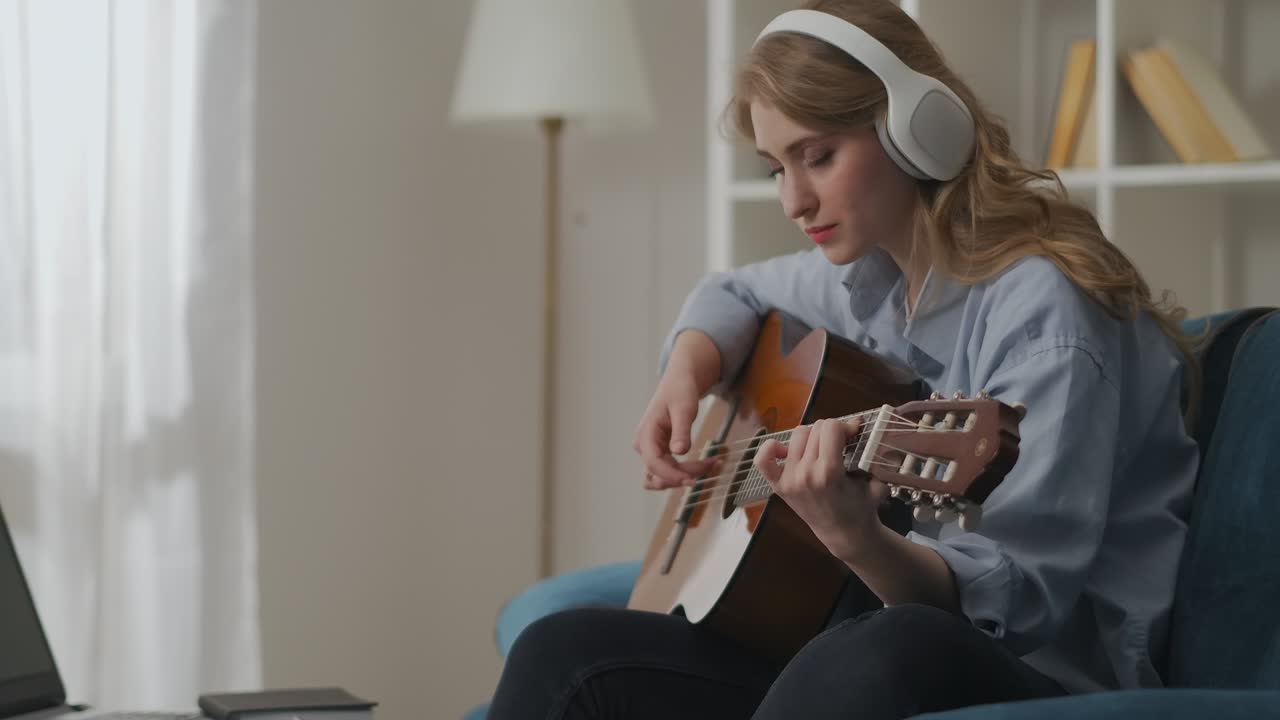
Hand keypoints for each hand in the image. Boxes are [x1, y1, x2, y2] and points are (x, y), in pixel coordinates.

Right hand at [632, 370, 720, 489]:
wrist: (679, 383)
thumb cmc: (680, 391)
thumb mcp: (683, 409)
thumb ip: (681, 430)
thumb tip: (678, 451)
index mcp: (645, 434)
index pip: (653, 463)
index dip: (672, 475)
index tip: (693, 479)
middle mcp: (644, 446)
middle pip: (658, 475)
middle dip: (682, 476)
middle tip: (710, 464)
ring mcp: (652, 451)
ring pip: (663, 478)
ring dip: (684, 478)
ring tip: (709, 465)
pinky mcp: (661, 453)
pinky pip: (671, 470)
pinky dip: (687, 472)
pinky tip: (706, 464)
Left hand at [754, 417, 888, 561]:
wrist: (844, 535)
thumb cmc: (862, 508)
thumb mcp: (874, 482)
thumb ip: (870, 455)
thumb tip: (859, 423)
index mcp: (829, 472)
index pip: (831, 427)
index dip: (846, 425)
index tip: (853, 433)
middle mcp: (806, 473)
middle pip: (815, 429)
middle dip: (832, 431)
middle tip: (841, 442)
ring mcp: (790, 479)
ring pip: (797, 435)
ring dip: (811, 436)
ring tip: (822, 447)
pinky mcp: (779, 486)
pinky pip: (763, 460)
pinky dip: (770, 449)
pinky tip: (785, 450)